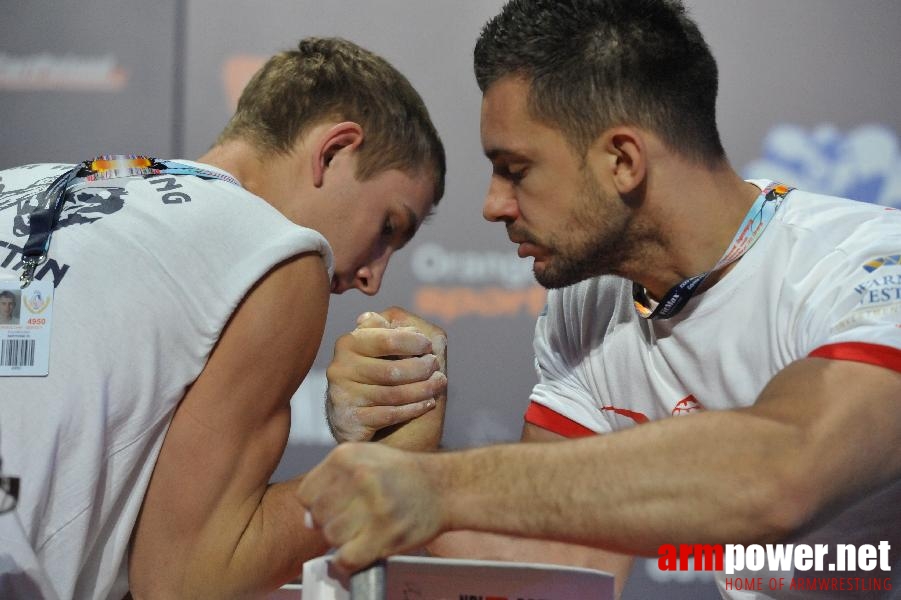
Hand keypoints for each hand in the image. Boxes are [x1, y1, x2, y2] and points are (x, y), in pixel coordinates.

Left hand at [298, 442, 445, 571]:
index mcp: (347, 456)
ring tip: (362, 531)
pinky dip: (349, 561)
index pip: (306, 493)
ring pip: (331, 537)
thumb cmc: (404, 474)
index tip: (333, 508)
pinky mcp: (385, 533)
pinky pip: (347, 558)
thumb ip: (333, 482)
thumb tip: (308, 518)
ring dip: (343, 540)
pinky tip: (362, 549)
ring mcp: (372, 506)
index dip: (316, 505)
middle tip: (352, 520)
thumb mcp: (365, 459)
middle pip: (317, 516)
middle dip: (330, 523)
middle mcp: (358, 477)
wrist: (444, 487)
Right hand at [326, 307, 446, 446]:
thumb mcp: (381, 348)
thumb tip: (413, 329)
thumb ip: (394, 332)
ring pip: (393, 394)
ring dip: (423, 389)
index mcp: (349, 343)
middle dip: (421, 368)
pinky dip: (413, 408)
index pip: (386, 339)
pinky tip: (428, 403)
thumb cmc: (377, 374)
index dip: (413, 342)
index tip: (429, 346)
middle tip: (436, 366)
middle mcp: (341, 367)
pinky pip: (389, 414)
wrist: (354, 415)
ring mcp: (343, 395)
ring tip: (438, 384)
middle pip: (392, 370)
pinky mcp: (349, 420)